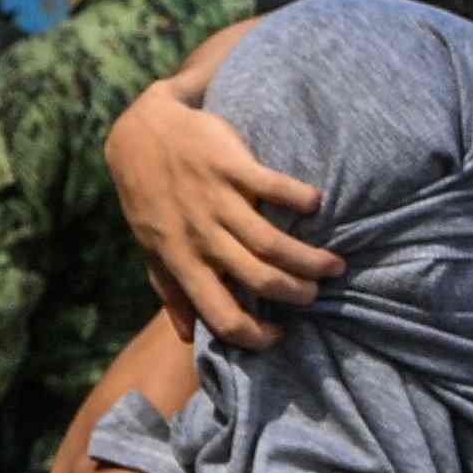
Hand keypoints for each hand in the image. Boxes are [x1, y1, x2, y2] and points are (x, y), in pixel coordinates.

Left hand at [111, 57, 334, 348]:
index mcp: (181, 262)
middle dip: (296, 293)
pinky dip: (301, 198)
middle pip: (261, 279)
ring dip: (310, 258)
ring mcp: (216, 200)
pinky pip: (274, 187)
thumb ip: (172, 292)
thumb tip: (190, 338)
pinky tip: (316, 205)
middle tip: (314, 293)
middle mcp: (200, 236)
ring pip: (272, 242)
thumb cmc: (150, 199)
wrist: (138, 135)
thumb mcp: (152, 249)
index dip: (254, 336)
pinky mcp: (230, 165)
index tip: (277, 334)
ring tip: (333, 264)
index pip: (221, 316)